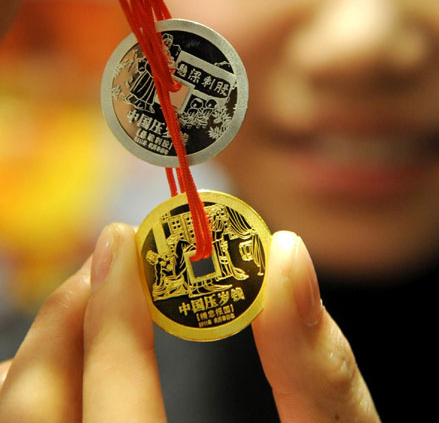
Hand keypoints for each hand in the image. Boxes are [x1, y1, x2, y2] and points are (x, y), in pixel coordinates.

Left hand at [0, 226, 380, 421]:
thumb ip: (317, 368)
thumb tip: (287, 258)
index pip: (117, 403)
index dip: (114, 310)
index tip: (124, 243)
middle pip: (40, 415)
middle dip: (65, 321)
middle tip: (107, 263)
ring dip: (37, 363)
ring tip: (85, 310)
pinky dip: (36, 403)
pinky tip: (70, 383)